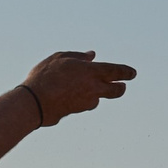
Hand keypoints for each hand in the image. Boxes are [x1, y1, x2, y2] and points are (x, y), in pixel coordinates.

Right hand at [19, 51, 135, 125]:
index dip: (126, 72)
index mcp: (92, 72)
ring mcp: (87, 102)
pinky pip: (85, 104)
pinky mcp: (78, 111)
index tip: (132, 73)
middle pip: (116, 90)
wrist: (35, 102)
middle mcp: (94, 88)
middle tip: (121, 85)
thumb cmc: (45, 76)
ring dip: (95, 93)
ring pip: (98, 98)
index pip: (116, 71)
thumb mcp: (60, 58)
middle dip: (120, 87)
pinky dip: (82, 99)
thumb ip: (78, 56)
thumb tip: (91, 55)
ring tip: (80, 86)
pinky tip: (69, 94)